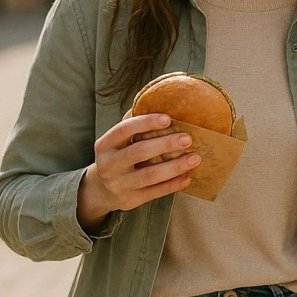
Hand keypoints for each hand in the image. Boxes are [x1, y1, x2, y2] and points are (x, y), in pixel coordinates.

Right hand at [77, 113, 199, 231]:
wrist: (101, 189)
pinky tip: (188, 177)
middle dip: (165, 144)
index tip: (168, 118)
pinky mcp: (130, 200)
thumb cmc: (118, 155)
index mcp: (105, 144)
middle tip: (188, 138)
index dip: (146, 122)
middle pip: (139, 152)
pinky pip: (155, 193)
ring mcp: (118, 184)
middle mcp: (108, 164)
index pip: (124, 130)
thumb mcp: (117, 140)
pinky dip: (173, 184)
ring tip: (195, 158)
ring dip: (175, 166)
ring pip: (150, 175)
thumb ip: (133, 122)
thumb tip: (158, 96)